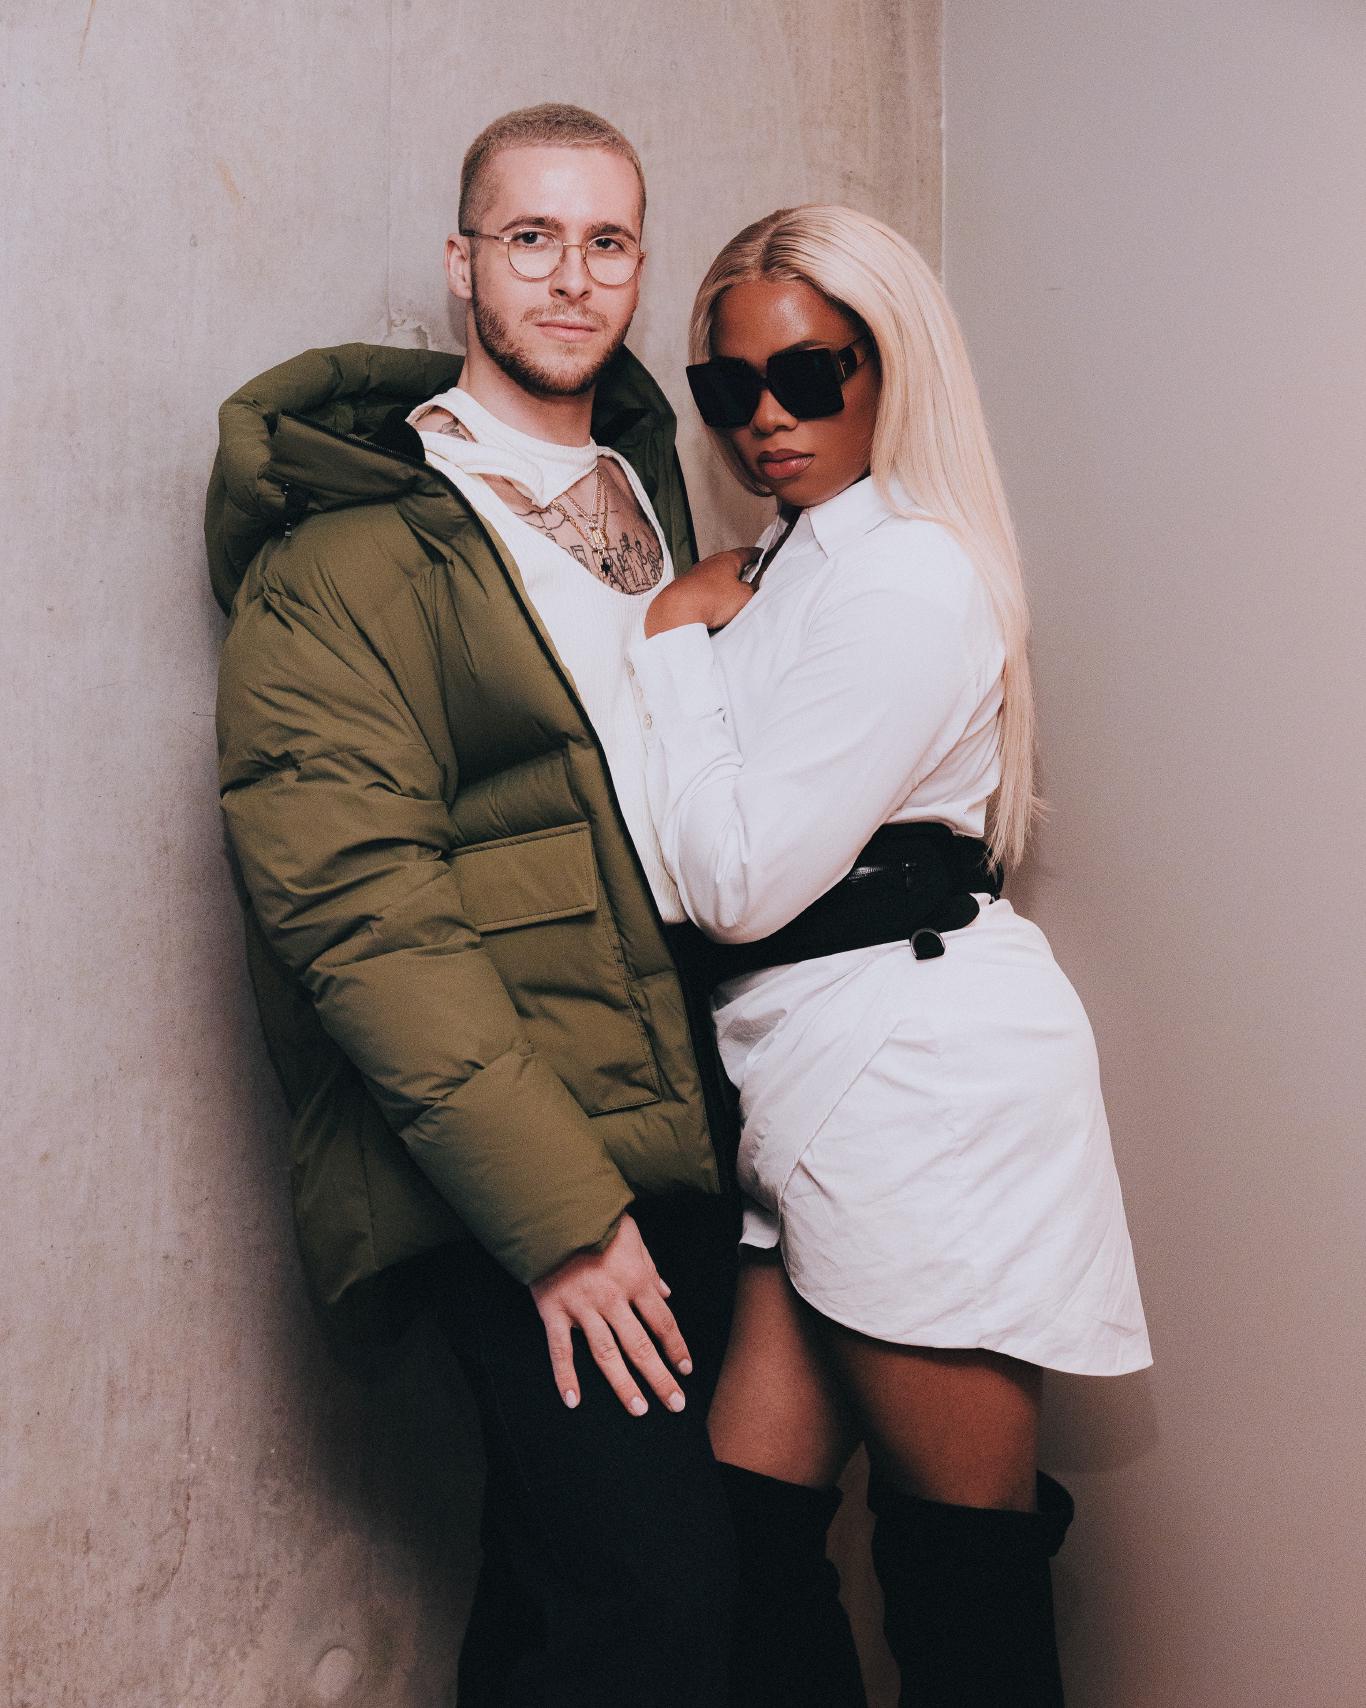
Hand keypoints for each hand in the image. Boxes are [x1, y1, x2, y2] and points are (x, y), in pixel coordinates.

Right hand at [530, 1214, 693, 1414]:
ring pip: (606, 1354)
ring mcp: (582, 1307)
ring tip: (639, 1409)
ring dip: (624, 1385)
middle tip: (675, 1404)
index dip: (676, 1348)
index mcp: (635, 1279)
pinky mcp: (553, 1311)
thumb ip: (649, 1268)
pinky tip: (573, 1400)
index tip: (686, 1370)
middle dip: (660, 1378)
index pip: (662, 1322)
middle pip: (640, 1346)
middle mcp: (612, 1298)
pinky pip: (560, 1350)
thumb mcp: (633, 1237)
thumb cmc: (596, 1219)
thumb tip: (665, 1294)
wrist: (552, 1209)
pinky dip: (565, 1377)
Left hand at [644, 547, 759, 636]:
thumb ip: (750, 590)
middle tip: (747, 578)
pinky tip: (711, 607)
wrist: (677, 611)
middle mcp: (709, 563)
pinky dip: (709, 596)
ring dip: (721, 585)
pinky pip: (702, 591)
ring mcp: (694, 575)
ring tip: (729, 598)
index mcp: (727, 560)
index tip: (761, 553)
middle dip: (737, 570)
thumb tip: (748, 589)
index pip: (745, 553)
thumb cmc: (711, 600)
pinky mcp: (684, 589)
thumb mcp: (743, 596)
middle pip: (727, 564)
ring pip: (713, 578)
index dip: (755, 554)